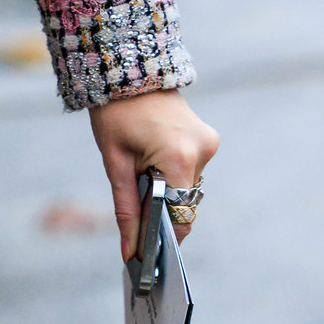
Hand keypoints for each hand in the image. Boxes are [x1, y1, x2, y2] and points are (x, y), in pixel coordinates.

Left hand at [89, 88, 217, 260]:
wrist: (128, 69)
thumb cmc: (115, 114)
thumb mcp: (115, 164)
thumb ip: (126, 211)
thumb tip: (129, 252)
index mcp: (180, 157)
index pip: (180, 215)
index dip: (163, 237)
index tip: (147, 254)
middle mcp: (202, 151)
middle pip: (184, 203)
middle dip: (161, 213)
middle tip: (136, 216)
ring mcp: (208, 143)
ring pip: (187, 188)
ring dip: (166, 192)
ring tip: (140, 175)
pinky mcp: (208, 139)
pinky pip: (190, 171)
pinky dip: (172, 176)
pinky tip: (152, 163)